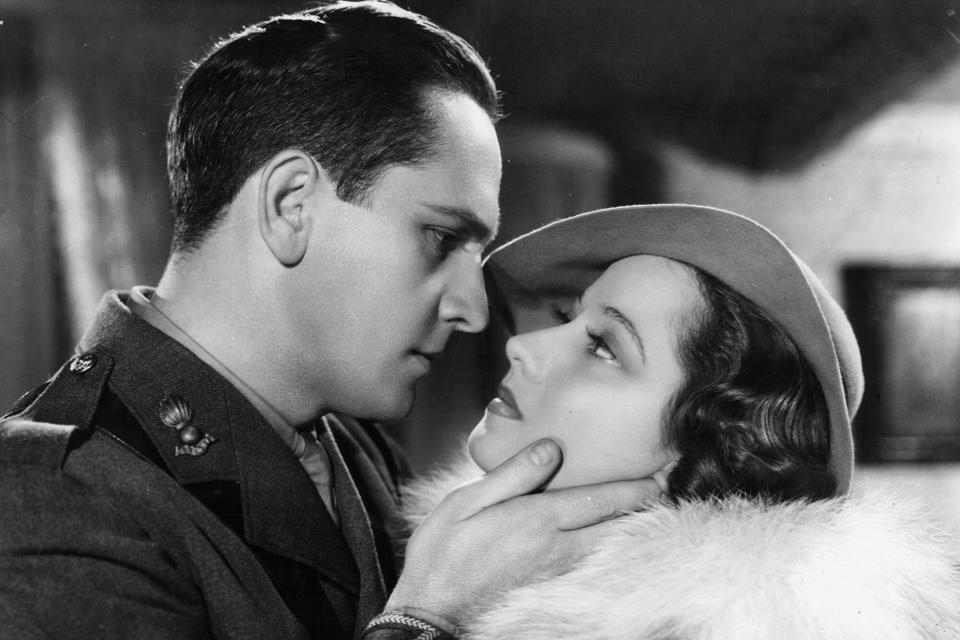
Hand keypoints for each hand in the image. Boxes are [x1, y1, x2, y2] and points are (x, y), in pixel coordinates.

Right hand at [386, 438, 660, 624]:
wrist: (433, 610)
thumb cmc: (444, 552)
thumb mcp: (467, 502)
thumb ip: (513, 474)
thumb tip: (552, 448)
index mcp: (537, 520)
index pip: (600, 500)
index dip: (635, 488)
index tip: (662, 475)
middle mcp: (556, 547)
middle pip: (615, 526)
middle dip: (642, 506)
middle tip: (664, 487)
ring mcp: (556, 571)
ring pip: (607, 546)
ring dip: (629, 526)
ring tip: (645, 507)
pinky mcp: (549, 586)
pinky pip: (591, 561)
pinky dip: (609, 544)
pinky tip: (609, 536)